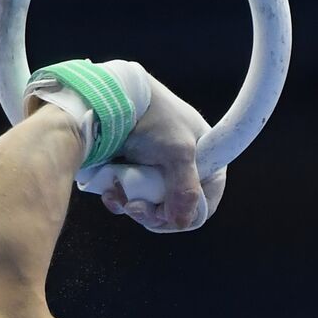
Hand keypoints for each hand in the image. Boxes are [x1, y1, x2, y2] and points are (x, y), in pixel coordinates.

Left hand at [100, 77, 225, 232]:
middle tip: (135, 207)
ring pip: (150, 207)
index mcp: (206, 162)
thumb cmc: (154, 116)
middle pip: (175, 210)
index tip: (166, 215)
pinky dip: (120, 199)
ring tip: (119, 192)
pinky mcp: (134, 172)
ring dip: (133, 206)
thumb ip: (185, 191)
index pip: (205, 204)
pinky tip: (111, 190)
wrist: (114, 95)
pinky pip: (130, 198)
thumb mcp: (178, 153)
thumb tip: (182, 222)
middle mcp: (184, 170)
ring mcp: (158, 172)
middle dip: (153, 213)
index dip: (187, 215)